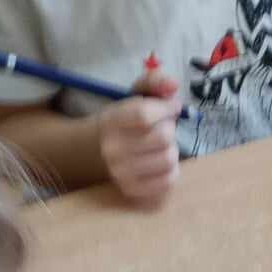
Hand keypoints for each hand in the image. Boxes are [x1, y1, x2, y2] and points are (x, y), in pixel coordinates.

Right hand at [97, 69, 181, 207]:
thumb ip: (155, 81)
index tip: (172, 107)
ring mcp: (120, 173)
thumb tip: (173, 85)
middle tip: (162, 128)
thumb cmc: (126, 120)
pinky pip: (168, 180)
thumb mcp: (135, 94)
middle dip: (169, 129)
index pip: (145, 114)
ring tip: (160, 146)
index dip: (167, 108)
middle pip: (163, 137)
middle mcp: (112, 149)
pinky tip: (159, 162)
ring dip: (172, 150)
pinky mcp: (132, 190)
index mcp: (111, 120)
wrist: (97, 151)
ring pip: (169, 159)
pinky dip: (171, 170)